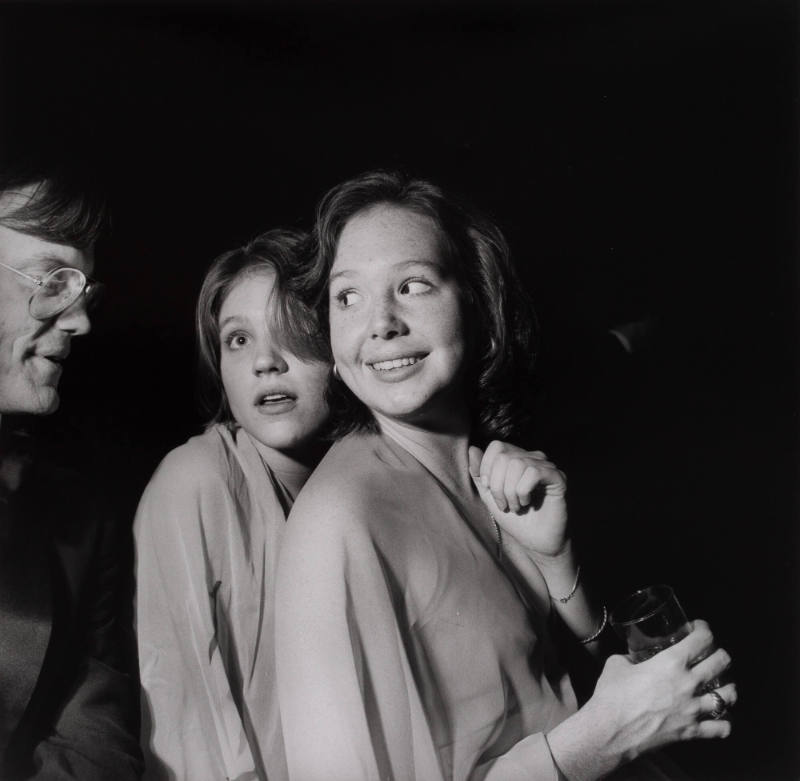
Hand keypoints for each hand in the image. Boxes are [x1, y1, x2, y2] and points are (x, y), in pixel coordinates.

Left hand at [468, 441, 567, 558]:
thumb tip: (472, 449)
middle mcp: (533, 458)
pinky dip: (523, 490)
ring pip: (518, 464)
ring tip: (515, 506)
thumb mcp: (489, 495)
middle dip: (497, 485)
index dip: (486, 467)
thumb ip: (479, 474)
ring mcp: (546, 467)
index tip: (487, 488)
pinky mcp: (558, 478)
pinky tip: (526, 503)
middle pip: (505, 457)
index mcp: (517, 458)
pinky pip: (534, 472)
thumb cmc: (514, 519)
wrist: (535, 542)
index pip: (497, 446)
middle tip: (503, 504)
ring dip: (510, 491)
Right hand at [583, 620, 735, 761]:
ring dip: (728, 686)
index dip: (704, 629)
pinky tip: (719, 717)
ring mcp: (693, 709)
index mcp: (671, 663)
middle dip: (720, 653)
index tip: (699, 628)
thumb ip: (630, 658)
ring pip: (729, 695)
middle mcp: (688, 683)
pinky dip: (724, 722)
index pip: (702, 639)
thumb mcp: (617, 664)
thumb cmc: (612, 695)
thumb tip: (632, 659)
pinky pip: (721, 728)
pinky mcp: (691, 732)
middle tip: (712, 652)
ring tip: (723, 684)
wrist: (610, 731)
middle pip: (721, 662)